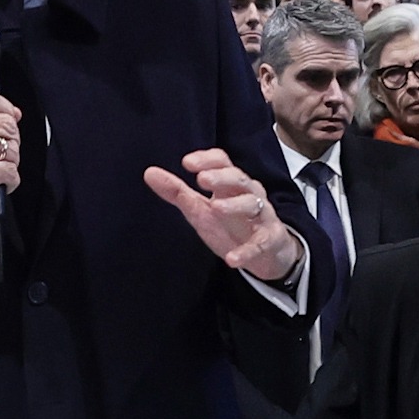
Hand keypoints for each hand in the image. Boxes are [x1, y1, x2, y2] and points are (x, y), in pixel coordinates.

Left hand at [145, 148, 303, 282]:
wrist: (266, 253)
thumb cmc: (231, 224)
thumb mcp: (200, 208)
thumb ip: (177, 191)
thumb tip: (149, 172)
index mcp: (231, 184)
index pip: (223, 162)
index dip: (207, 159)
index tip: (187, 163)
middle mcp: (249, 194)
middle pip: (239, 179)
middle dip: (221, 177)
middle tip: (202, 179)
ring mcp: (262, 216)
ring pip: (253, 204)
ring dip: (235, 205)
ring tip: (216, 207)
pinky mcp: (270, 240)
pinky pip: (261, 243)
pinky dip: (247, 251)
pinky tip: (232, 259)